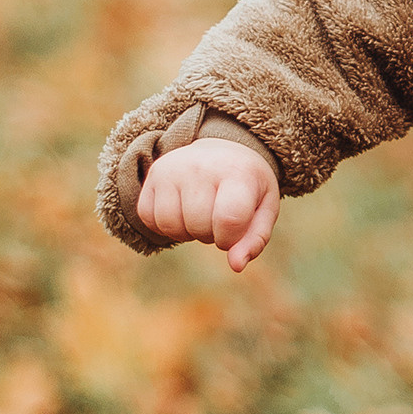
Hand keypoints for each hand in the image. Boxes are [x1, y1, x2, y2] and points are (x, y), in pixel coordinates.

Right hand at [137, 137, 279, 272]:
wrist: (224, 148)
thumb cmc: (247, 186)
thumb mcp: (264, 208)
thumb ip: (255, 239)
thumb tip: (236, 266)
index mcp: (237, 172)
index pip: (228, 220)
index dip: (230, 239)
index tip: (234, 232)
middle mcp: (201, 166)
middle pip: (198, 226)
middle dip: (210, 235)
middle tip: (218, 218)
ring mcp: (173, 168)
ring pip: (170, 226)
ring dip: (186, 233)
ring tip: (200, 216)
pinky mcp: (153, 175)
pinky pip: (149, 218)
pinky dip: (165, 226)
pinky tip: (181, 212)